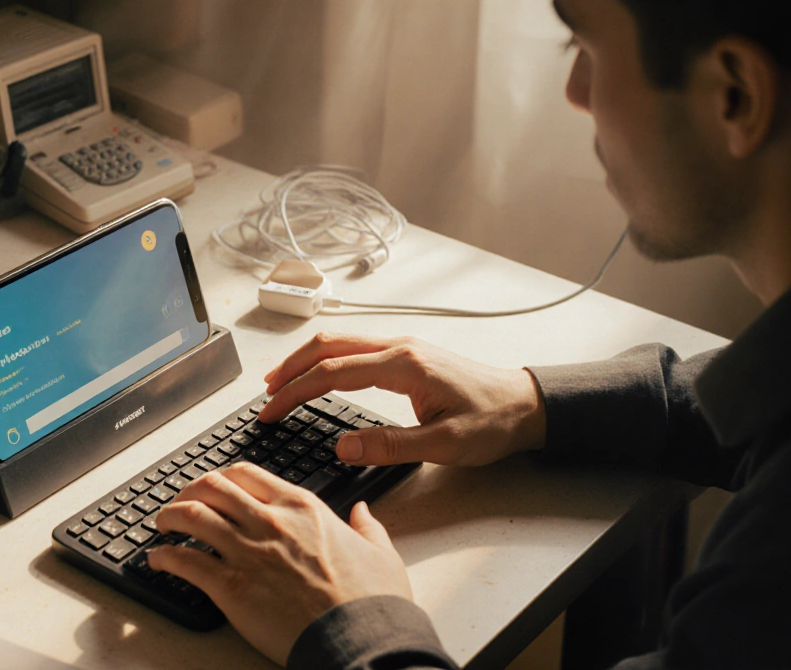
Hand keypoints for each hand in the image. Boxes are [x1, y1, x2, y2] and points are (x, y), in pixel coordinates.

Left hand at [148, 463, 411, 665]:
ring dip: (170, 516)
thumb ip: (367, 527)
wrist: (360, 640)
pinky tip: (158, 560)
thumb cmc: (372, 602)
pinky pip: (184, 561)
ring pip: (191, 516)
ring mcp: (248, 552)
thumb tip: (362, 512)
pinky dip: (164, 557)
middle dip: (189, 490)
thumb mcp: (380, 553)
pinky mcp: (231, 587)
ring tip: (162, 525)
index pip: (246, 474)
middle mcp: (270, 521)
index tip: (213, 486)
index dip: (221, 477)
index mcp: (302, 507)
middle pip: (212, 487)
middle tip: (181, 501)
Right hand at [258, 333, 545, 466]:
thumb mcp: (444, 445)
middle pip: (327, 346)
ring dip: (305, 360)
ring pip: (339, 342)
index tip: (271, 411)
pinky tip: (317, 374)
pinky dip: (325, 359)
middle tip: (265, 396)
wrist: (526, 404)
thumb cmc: (492, 422)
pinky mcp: (406, 355)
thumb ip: (390, 446)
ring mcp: (402, 347)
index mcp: (403, 365)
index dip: (295, 392)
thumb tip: (342, 448)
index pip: (332, 373)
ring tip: (279, 383)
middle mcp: (399, 348)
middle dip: (290, 369)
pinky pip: (354, 348)